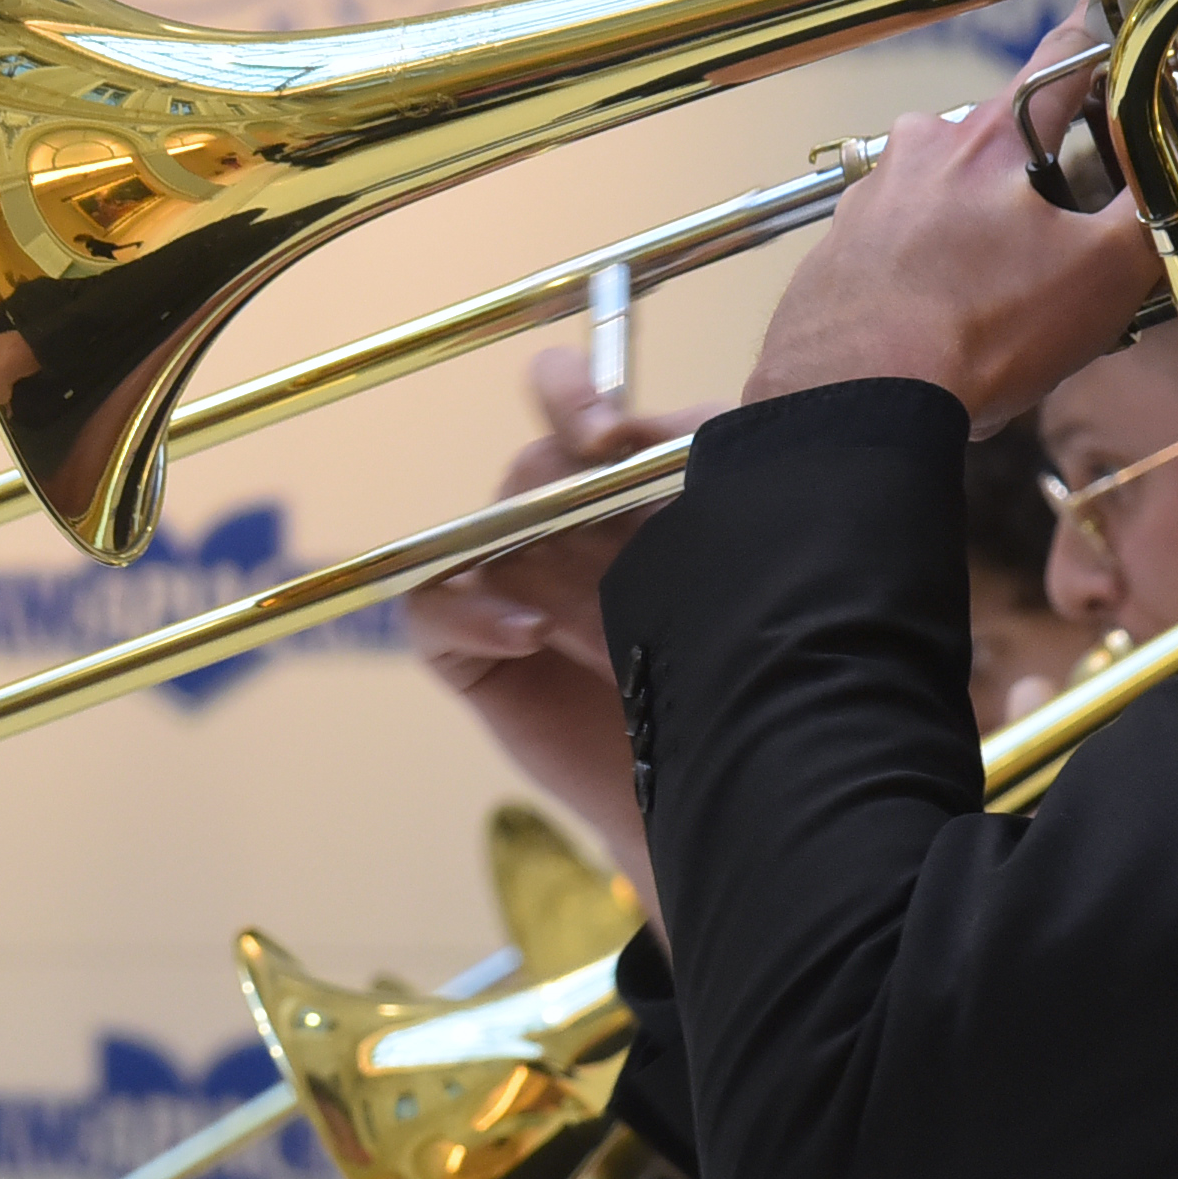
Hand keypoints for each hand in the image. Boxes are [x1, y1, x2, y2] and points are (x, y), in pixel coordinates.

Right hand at [409, 349, 718, 922]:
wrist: (731, 784)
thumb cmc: (746, 666)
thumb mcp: (744, 545)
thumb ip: (699, 465)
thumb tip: (636, 426)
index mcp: (621, 487)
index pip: (567, 399)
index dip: (570, 394)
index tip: (609, 431)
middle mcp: (559, 529)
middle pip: (531, 465)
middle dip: (571, 484)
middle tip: (614, 508)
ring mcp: (512, 589)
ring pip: (486, 529)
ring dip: (542, 556)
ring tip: (605, 607)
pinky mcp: (474, 656)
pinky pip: (432, 606)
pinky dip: (472, 611)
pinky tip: (529, 633)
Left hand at [745, 52, 1160, 424]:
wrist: (855, 400)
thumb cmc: (979, 332)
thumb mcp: (1105, 273)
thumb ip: (1152, 211)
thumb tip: (1173, 175)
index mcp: (991, 136)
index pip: (1062, 57)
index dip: (1104, 50)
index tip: (1120, 49)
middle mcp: (921, 147)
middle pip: (1006, 136)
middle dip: (1043, 177)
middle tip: (1071, 242)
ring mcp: (871, 196)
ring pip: (951, 190)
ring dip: (985, 226)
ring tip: (1009, 299)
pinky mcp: (840, 247)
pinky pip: (906, 239)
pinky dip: (935, 264)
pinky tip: (952, 317)